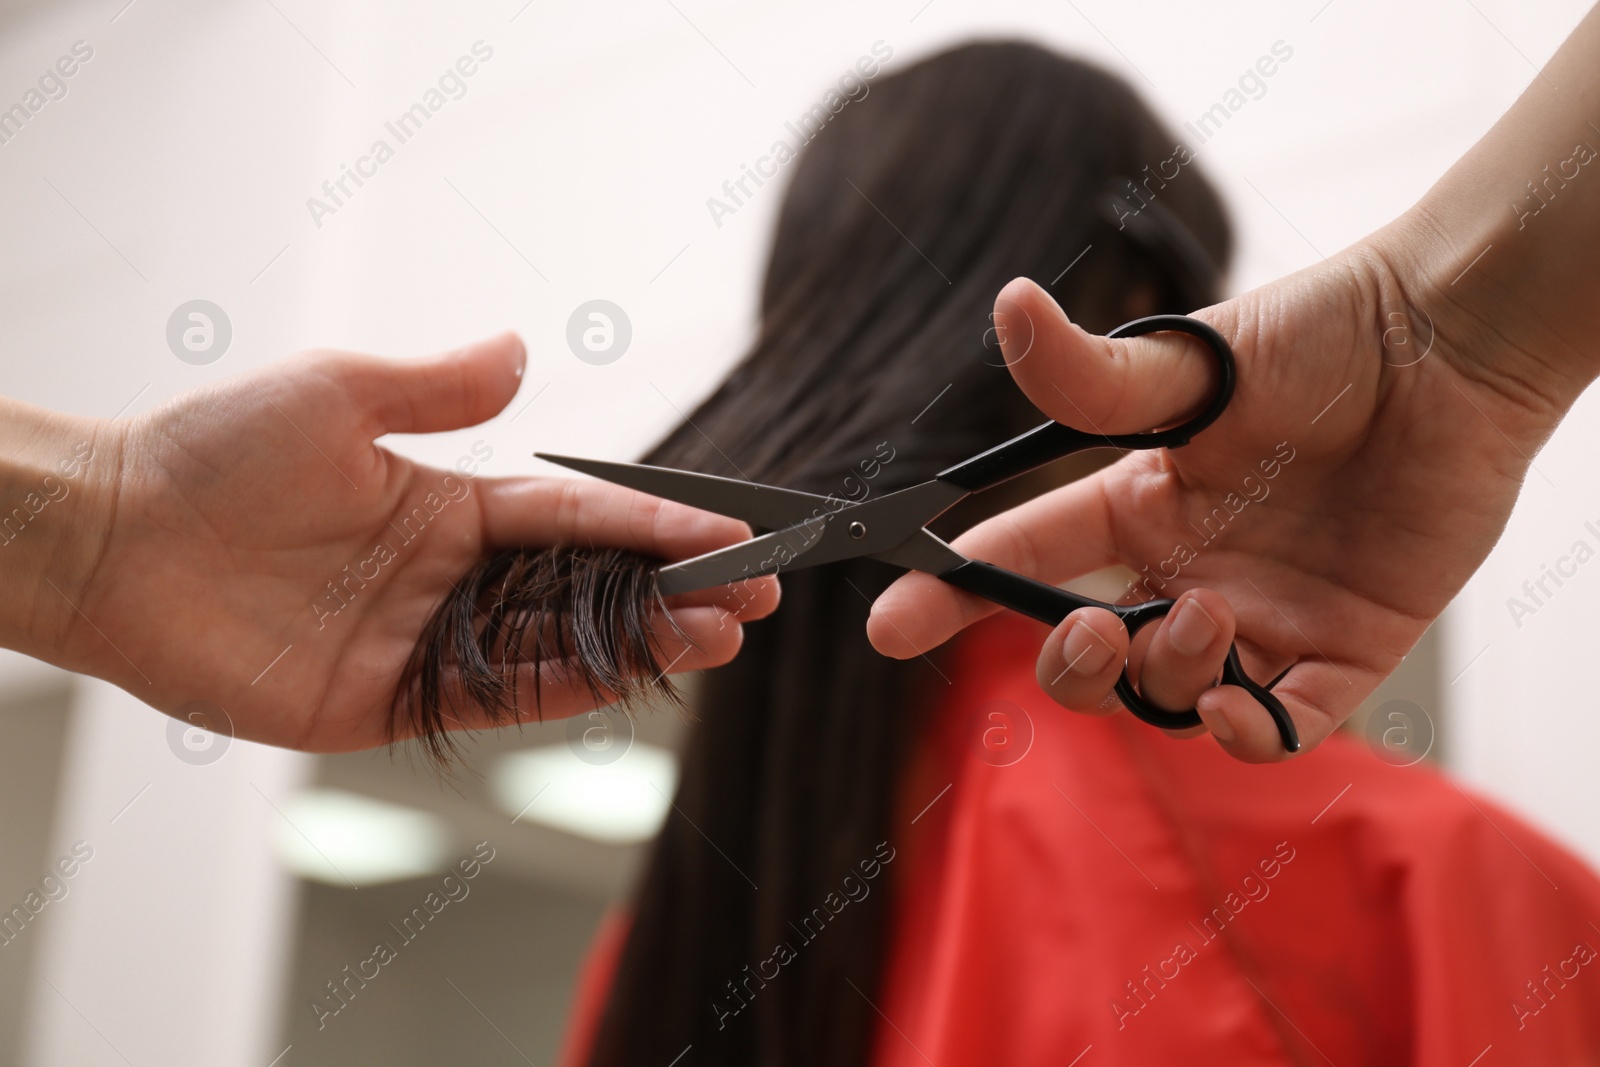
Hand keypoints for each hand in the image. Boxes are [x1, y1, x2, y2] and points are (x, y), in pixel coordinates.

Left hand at [28, 334, 776, 751]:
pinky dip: (566, 691)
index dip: (658, 522)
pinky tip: (630, 680)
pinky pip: (493, 699)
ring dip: (641, 644)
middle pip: (587, 587)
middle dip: (675, 591)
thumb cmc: (213, 452)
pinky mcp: (387, 704)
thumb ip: (439, 387)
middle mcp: (450, 577)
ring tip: (721, 635)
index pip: (580, 513)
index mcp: (449, 502)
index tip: (732, 531)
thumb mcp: (337, 394)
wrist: (112, 539)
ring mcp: (425, 643)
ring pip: (557, 647)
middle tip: (757, 594)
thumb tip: (524, 347)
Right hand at [868, 236, 1573, 760]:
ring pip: (1175, 696)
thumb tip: (1009, 308)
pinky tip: (1242, 708)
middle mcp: (1186, 569)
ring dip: (1167, 675)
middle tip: (1090, 629)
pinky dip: (1250, 736)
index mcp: (1135, 504)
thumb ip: (1093, 372)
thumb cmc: (1321, 336)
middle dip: (1066, 664)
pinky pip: (1282, 729)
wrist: (1450, 346)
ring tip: (1205, 615)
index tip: (889, 622)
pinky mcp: (1344, 651)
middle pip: (1089, 656)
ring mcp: (1263, 617)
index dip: (950, 593)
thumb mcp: (1193, 362)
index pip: (1022, 560)